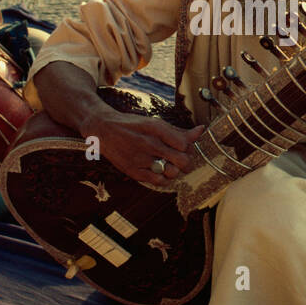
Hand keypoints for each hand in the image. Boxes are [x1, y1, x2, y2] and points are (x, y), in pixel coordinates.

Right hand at [82, 110, 203, 187]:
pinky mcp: (133, 171)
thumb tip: (201, 130)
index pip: (185, 144)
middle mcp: (150, 143)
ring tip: (168, 166)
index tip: (183, 149)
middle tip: (181, 162)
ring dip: (174, 171)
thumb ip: (178, 131)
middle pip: (183, 160)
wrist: (104, 130)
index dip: (188, 148)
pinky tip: (159, 171)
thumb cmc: (133, 126)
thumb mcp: (155, 123)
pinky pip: (158, 181)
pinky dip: (163, 179)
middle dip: (186, 163)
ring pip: (172, 172)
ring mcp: (141, 158)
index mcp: (156, 128)